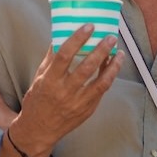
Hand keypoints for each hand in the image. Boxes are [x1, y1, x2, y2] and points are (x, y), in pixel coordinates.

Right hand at [11, 24, 122, 153]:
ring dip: (112, 65)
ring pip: (101, 81)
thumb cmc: (37, 102)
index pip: (64, 55)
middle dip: (101, 50)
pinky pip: (102, 90)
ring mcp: (78, 102)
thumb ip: (51, 59)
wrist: (39, 130)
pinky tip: (113, 66)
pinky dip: (109, 76)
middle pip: (86, 67)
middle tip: (110, 37)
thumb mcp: (39, 78)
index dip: (77, 39)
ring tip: (118, 52)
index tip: (88, 27)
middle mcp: (64, 91)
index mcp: (50, 80)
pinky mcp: (87, 109)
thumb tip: (60, 36)